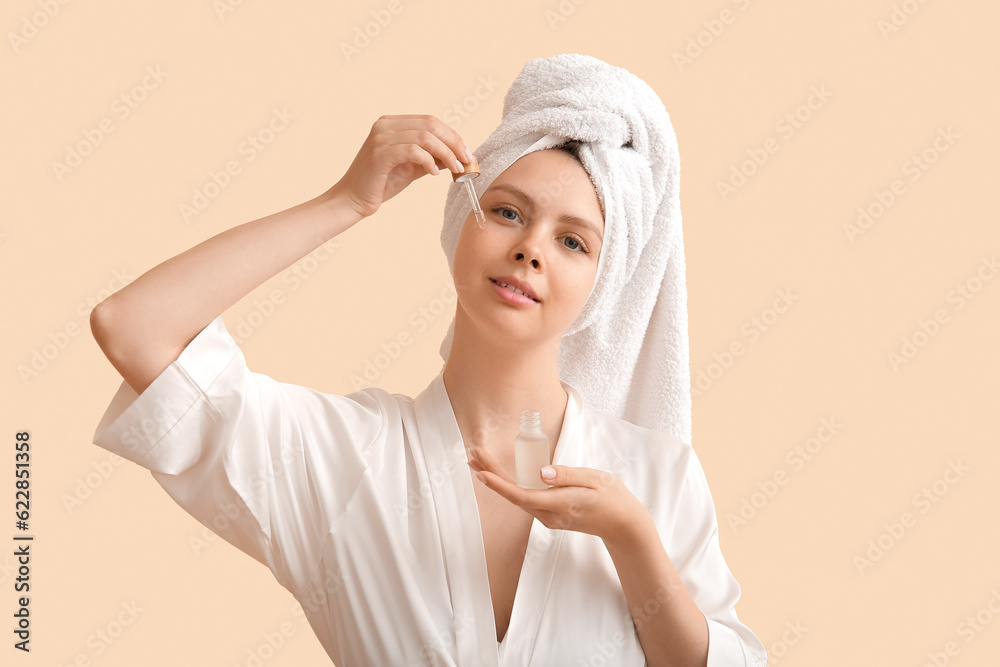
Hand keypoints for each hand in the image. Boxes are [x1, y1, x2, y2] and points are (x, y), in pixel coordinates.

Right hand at [329, 114, 472, 218]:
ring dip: (446, 154)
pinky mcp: (380, 153)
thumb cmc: (381, 183)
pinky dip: (429, 161)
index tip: (466, 152)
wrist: (353, 199)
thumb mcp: (412, 167)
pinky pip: (413, 151)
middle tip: (467, 160)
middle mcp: (385, 125)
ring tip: (456, 169)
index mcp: (392, 123)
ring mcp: (381, 137)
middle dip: (453, 143)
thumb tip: (458, 155)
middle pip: (430, 125)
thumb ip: (432, 158)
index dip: (452, 135)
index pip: (430, 121)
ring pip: (425, 137)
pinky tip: (435, 173)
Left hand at [467, 447, 651, 546]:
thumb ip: (567, 475)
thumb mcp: (594, 479)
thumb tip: (541, 472)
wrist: (623, 525)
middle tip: (472, 456)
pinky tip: (501, 475)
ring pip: (518, 498)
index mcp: (561, 503)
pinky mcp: (551, 516)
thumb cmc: (612, 498)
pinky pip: (526, 500)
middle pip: (514, 495)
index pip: (523, 495)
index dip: (500, 484)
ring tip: (479, 462)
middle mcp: (551, 515)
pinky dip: (511, 487)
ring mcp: (550, 518)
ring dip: (498, 480)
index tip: (481, 472)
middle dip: (490, 476)